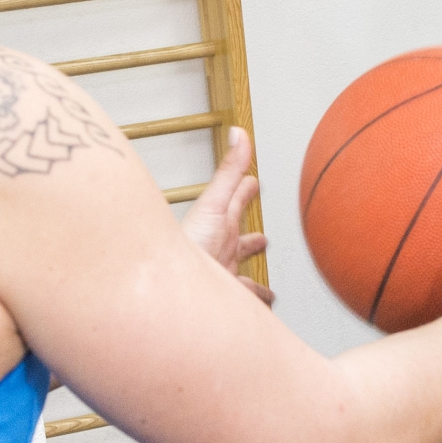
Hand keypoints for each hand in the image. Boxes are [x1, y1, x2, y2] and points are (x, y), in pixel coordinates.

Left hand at [181, 127, 274, 305]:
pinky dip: (257, 302)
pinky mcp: (227, 295)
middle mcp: (220, 245)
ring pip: (244, 271)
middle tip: (263, 236)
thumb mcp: (214, 203)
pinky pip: (248, 300)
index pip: (235, 199)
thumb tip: (239, 134)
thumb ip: (229, 171)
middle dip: (252, 237)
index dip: (245, 188)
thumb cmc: (190, 247)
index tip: (252, 180)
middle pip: (241, 238)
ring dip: (254, 275)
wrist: (176, 291)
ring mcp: (223, 270)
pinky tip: (262, 308)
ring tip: (265, 286)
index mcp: (219, 221)